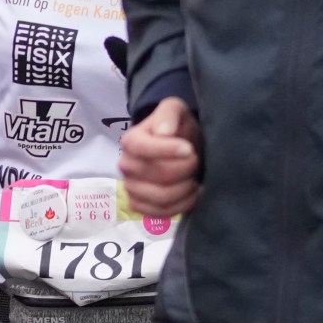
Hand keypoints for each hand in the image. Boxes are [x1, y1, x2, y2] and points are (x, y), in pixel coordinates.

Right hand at [119, 97, 202, 217]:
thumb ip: (168, 114)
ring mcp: (132, 188)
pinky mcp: (140, 205)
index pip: (141, 148)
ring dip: (185, 189)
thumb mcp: (176, 110)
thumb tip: (162, 132)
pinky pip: (159, 213)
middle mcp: (126, 165)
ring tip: (194, 178)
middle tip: (196, 160)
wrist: (182, 148)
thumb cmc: (178, 129)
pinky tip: (191, 193)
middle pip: (157, 175)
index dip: (166, 150)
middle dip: (184, 169)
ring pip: (161, 197)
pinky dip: (181, 205)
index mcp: (131, 141)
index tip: (189, 149)